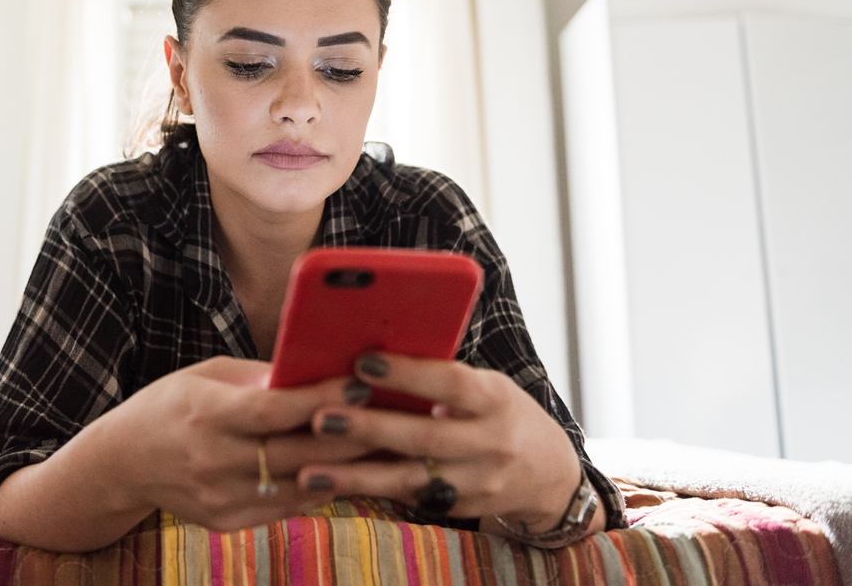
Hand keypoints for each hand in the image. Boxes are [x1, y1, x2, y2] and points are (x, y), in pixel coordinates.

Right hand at [92, 356, 373, 531]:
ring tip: (385, 448)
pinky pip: (286, 507)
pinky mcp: (227, 522)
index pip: (271, 411)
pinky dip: (320, 489)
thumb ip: (259, 378)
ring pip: (299, 486)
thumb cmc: (170, 405)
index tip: (359, 385)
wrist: (121, 462)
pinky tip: (348, 472)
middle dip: (349, 436)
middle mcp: (212, 460)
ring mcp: (219, 497)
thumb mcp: (206, 376)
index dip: (318, 400)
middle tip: (392, 418)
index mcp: (204, 415)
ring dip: (345, 469)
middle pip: (295, 453)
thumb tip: (314, 372)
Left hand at [295, 353, 584, 531]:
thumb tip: (373, 350)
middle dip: (369, 428)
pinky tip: (330, 486)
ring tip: (310, 471)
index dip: (407, 373)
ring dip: (356, 475)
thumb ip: (440, 376)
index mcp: (496, 399)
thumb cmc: (500, 412)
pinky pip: (407, 500)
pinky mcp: (459, 510)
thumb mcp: (485, 386)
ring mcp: (477, 484)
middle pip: (424, 437)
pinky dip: (367, 491)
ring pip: (410, 480)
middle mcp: (491, 444)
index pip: (450, 383)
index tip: (362, 361)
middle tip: (319, 417)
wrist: (549, 475)